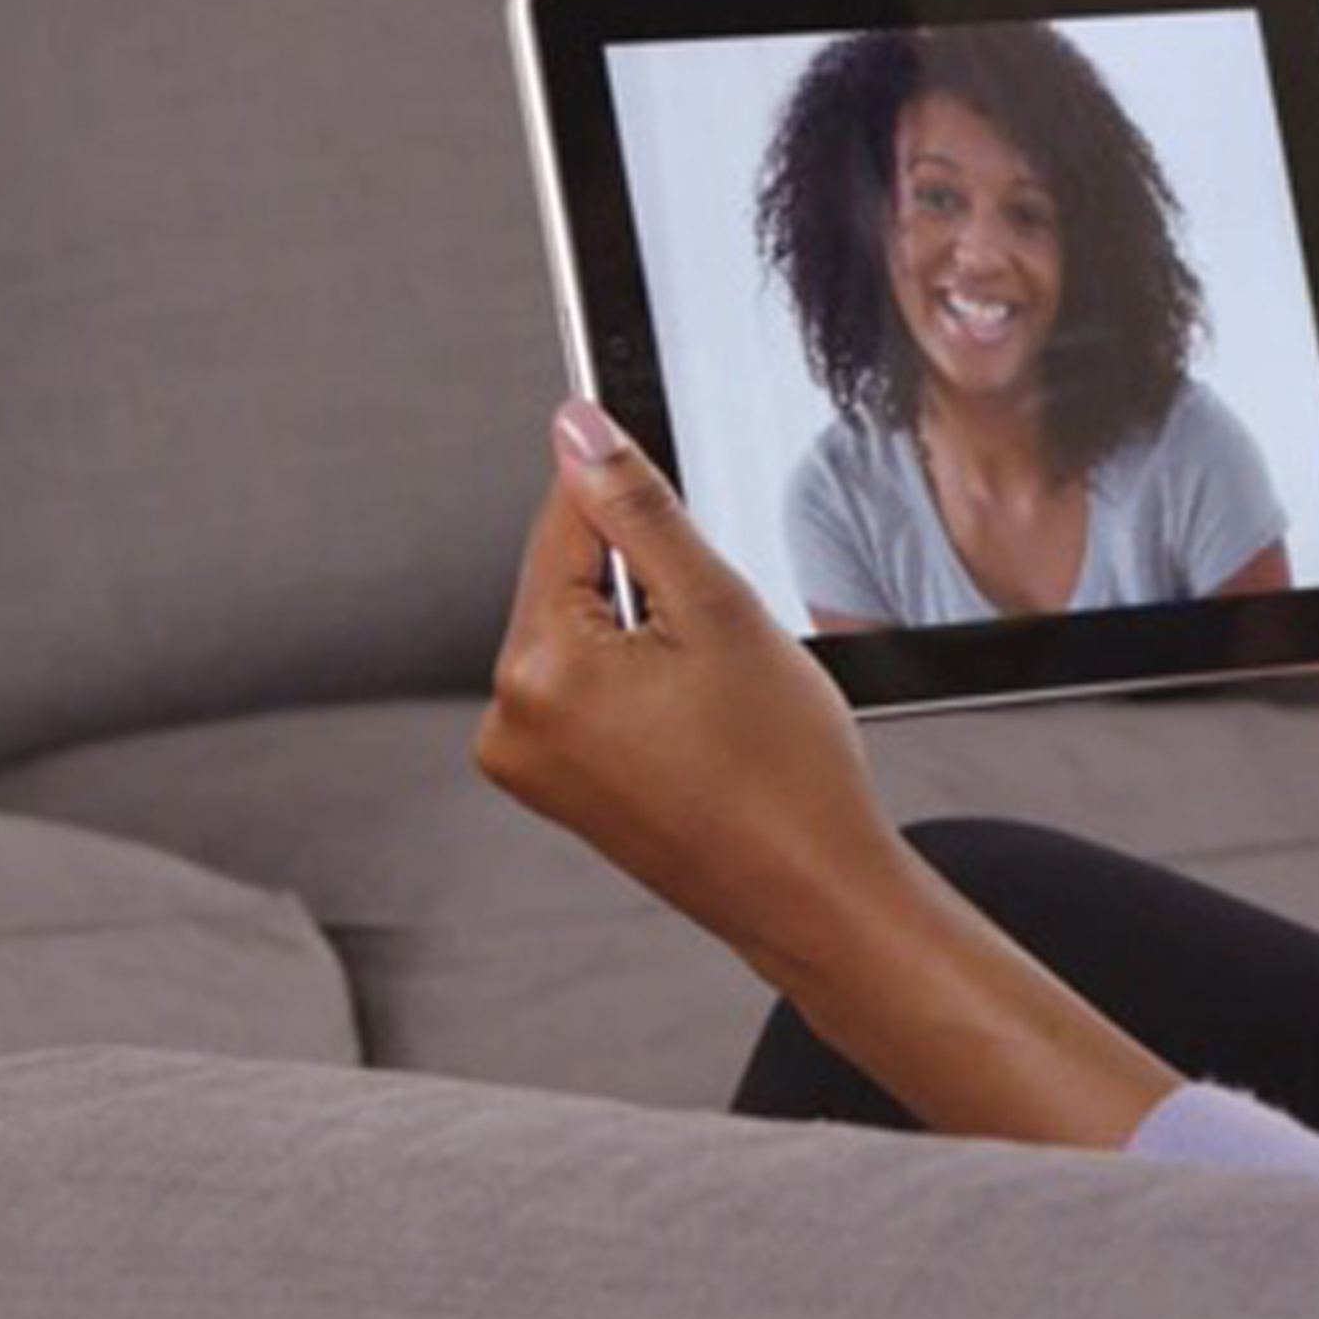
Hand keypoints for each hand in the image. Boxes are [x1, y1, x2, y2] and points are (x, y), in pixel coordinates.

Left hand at [476, 400, 910, 990]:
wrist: (809, 890)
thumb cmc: (784, 769)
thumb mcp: (720, 610)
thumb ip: (640, 509)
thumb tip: (578, 427)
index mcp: (540, 669)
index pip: (563, 521)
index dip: (629, 491)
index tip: (670, 475)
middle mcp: (508, 719)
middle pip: (568, 579)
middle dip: (646, 578)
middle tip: (723, 627)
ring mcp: (525, 760)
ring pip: (582, 633)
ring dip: (644, 629)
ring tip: (718, 683)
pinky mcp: (553, 785)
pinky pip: (585, 689)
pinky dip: (638, 678)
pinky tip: (698, 714)